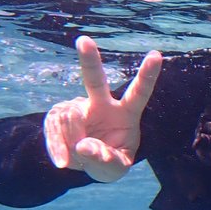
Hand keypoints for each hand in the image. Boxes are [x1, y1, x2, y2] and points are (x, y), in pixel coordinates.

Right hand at [44, 36, 161, 182]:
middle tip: (83, 40)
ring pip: (70, 119)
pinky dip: (57, 149)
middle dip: (89, 60)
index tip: (156, 54)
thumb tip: (84, 146)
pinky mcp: (58, 113)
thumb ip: (106, 160)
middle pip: (94, 81)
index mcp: (126, 113)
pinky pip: (53, 128)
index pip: (139, 93)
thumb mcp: (115, 168)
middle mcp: (102, 104)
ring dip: (72, 144)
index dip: (147, 75)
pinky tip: (64, 162)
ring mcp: (78, 107)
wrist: (87, 163)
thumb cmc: (109, 161)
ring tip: (81, 157)